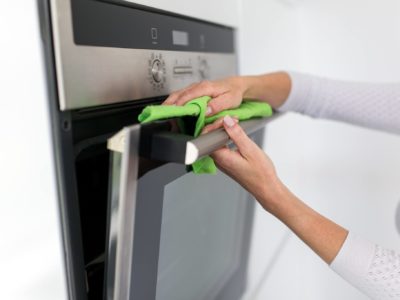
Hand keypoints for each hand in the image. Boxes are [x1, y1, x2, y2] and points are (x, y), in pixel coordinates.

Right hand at [163, 77, 245, 115]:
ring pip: (177, 95)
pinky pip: (180, 96)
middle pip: (177, 94)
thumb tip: (206, 110)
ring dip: (169, 104)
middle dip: (168, 104)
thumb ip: (218, 105)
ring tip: (163, 116)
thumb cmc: (233, 92)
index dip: (178, 105)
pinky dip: (174, 103)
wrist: (236, 86)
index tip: (172, 113)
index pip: (187, 95)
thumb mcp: (230, 100)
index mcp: (205, 87)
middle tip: (161, 115)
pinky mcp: (193, 92)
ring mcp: (194, 88)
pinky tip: (172, 112)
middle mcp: (197, 86)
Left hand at [203, 116, 347, 264]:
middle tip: (233, 120)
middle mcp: (219, 161)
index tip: (228, 119)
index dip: (215, 125)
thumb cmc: (261, 173)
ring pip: (216, 142)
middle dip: (219, 126)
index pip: (208, 137)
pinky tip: (236, 135)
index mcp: (221, 157)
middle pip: (210, 139)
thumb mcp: (250, 149)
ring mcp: (223, 162)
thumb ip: (236, 134)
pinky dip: (227, 138)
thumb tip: (227, 121)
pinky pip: (222, 147)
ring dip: (224, 131)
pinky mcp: (228, 163)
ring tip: (235, 124)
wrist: (267, 188)